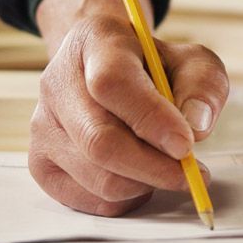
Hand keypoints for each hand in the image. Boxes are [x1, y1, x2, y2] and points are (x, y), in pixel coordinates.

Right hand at [30, 0, 228, 215]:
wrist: (102, 69)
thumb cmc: (151, 67)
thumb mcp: (190, 60)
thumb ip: (202, 85)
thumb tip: (196, 127)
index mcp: (95, 43)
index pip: (112, 83)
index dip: (151, 118)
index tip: (186, 145)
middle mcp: (57, 83)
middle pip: (99, 141)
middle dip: (154, 167)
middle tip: (192, 173)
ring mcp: (43, 126)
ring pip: (97, 178)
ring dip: (144, 183)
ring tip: (163, 167)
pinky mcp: (40, 162)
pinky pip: (88, 199)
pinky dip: (124, 199)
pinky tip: (138, 177)